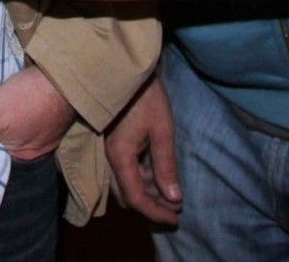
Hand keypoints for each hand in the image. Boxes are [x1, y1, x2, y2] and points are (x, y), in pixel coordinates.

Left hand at [0, 65, 73, 167]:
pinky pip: (26, 115)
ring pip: (13, 126)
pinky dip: (16, 108)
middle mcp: (35, 147)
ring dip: (3, 116)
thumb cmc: (31, 95)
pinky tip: (8, 96)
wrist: (63, 72)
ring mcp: (45, 131)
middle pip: (2, 139)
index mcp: (22, 154)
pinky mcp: (49, 113)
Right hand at [106, 75, 181, 224]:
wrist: (126, 71)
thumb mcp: (162, 131)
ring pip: (127, 184)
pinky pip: (127, 172)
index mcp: (121, 157)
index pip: (135, 198)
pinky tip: (160, 175)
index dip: (155, 212)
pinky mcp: (116, 144)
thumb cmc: (146, 98)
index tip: (176, 218)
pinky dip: (143, 179)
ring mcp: (112, 151)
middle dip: (152, 206)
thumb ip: (166, 166)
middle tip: (176, 210)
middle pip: (128, 195)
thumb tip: (174, 198)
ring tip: (172, 194)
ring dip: (148, 193)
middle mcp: (112, 159)